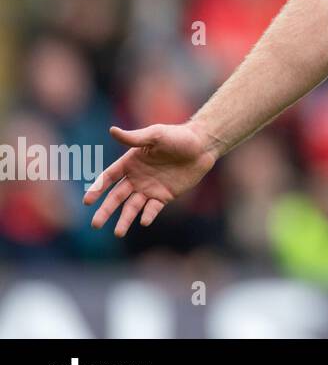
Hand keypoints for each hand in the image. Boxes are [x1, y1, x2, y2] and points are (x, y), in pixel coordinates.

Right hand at [83, 122, 219, 236]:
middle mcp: (136, 177)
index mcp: (130, 162)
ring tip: (118, 234)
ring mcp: (150, 188)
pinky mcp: (164, 196)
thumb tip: (112, 130)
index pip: (108, 177)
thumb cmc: (178, 136)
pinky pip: (153, 208)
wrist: (202, 146)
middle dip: (106, 211)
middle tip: (95, 225)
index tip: (87, 201)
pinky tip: (145, 221)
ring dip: (125, 220)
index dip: (97, 189)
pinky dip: (148, 215)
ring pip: (132, 207)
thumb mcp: (156, 135)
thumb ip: (134, 138)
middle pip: (116, 197)